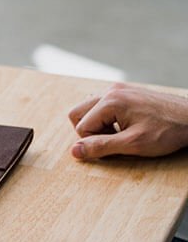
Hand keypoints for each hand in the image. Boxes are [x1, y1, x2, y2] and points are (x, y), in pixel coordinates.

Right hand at [68, 83, 187, 159]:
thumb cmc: (167, 131)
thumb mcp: (133, 144)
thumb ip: (101, 147)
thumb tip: (74, 151)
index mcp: (110, 101)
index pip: (82, 127)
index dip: (94, 142)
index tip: (116, 146)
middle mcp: (110, 91)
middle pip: (77, 113)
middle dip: (89, 131)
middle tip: (112, 140)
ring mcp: (118, 89)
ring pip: (88, 108)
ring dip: (97, 123)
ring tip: (119, 133)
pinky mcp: (125, 91)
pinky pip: (101, 104)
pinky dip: (106, 117)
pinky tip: (124, 125)